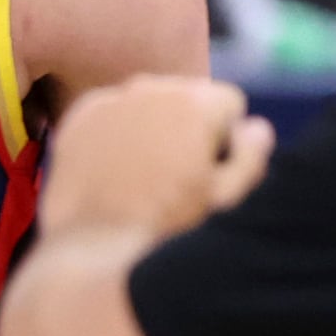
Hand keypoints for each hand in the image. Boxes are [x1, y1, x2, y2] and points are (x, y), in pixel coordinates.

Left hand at [38, 76, 273, 241]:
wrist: (95, 247)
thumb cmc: (168, 228)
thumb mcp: (226, 199)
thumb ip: (251, 156)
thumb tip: (256, 127)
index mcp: (196, 102)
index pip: (230, 101)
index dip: (227, 138)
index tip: (210, 170)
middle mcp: (152, 87)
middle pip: (188, 96)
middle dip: (190, 125)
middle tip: (177, 175)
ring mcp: (111, 100)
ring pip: (149, 102)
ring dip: (154, 127)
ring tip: (144, 177)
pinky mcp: (79, 116)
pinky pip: (113, 113)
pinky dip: (117, 133)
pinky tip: (114, 172)